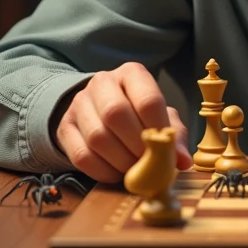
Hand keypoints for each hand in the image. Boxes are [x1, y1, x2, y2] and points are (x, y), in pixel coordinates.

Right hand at [54, 62, 191, 182]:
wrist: (99, 110)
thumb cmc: (138, 113)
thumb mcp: (160, 116)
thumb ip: (175, 135)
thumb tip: (182, 160)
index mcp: (131, 74)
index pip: (147, 100)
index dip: (158, 129)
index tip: (165, 149)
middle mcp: (102, 82)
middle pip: (116, 114)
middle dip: (136, 146)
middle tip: (147, 163)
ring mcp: (79, 103)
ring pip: (97, 137)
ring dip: (120, 161)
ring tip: (134, 169)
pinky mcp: (64, 127)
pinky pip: (81, 156)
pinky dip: (102, 172)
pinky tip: (116, 173)